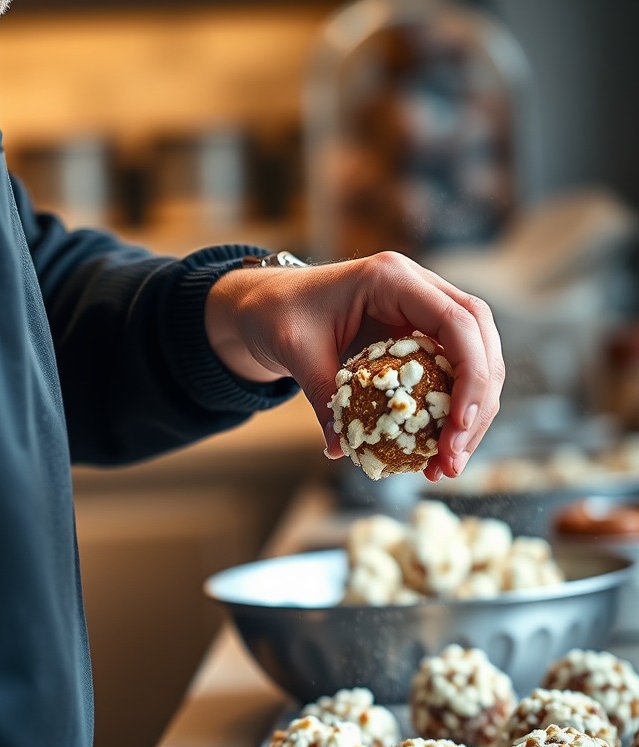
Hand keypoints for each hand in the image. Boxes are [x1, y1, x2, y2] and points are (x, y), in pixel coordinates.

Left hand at [204, 250, 504, 481]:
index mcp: (393, 278)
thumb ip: (323, 395)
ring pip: (475, 360)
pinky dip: (448, 414)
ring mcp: (424, 312)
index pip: (456, 320)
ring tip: (446, 467)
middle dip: (477, 405)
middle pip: (479, 342)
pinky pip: (450, 374)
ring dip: (470, 417)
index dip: (470, 375)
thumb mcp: (295, 352)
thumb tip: (340, 449)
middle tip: (453, 458)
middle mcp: (419, 289)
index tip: (457, 427)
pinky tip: (433, 454)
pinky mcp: (420, 337)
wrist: (268, 306)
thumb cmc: (278, 316)